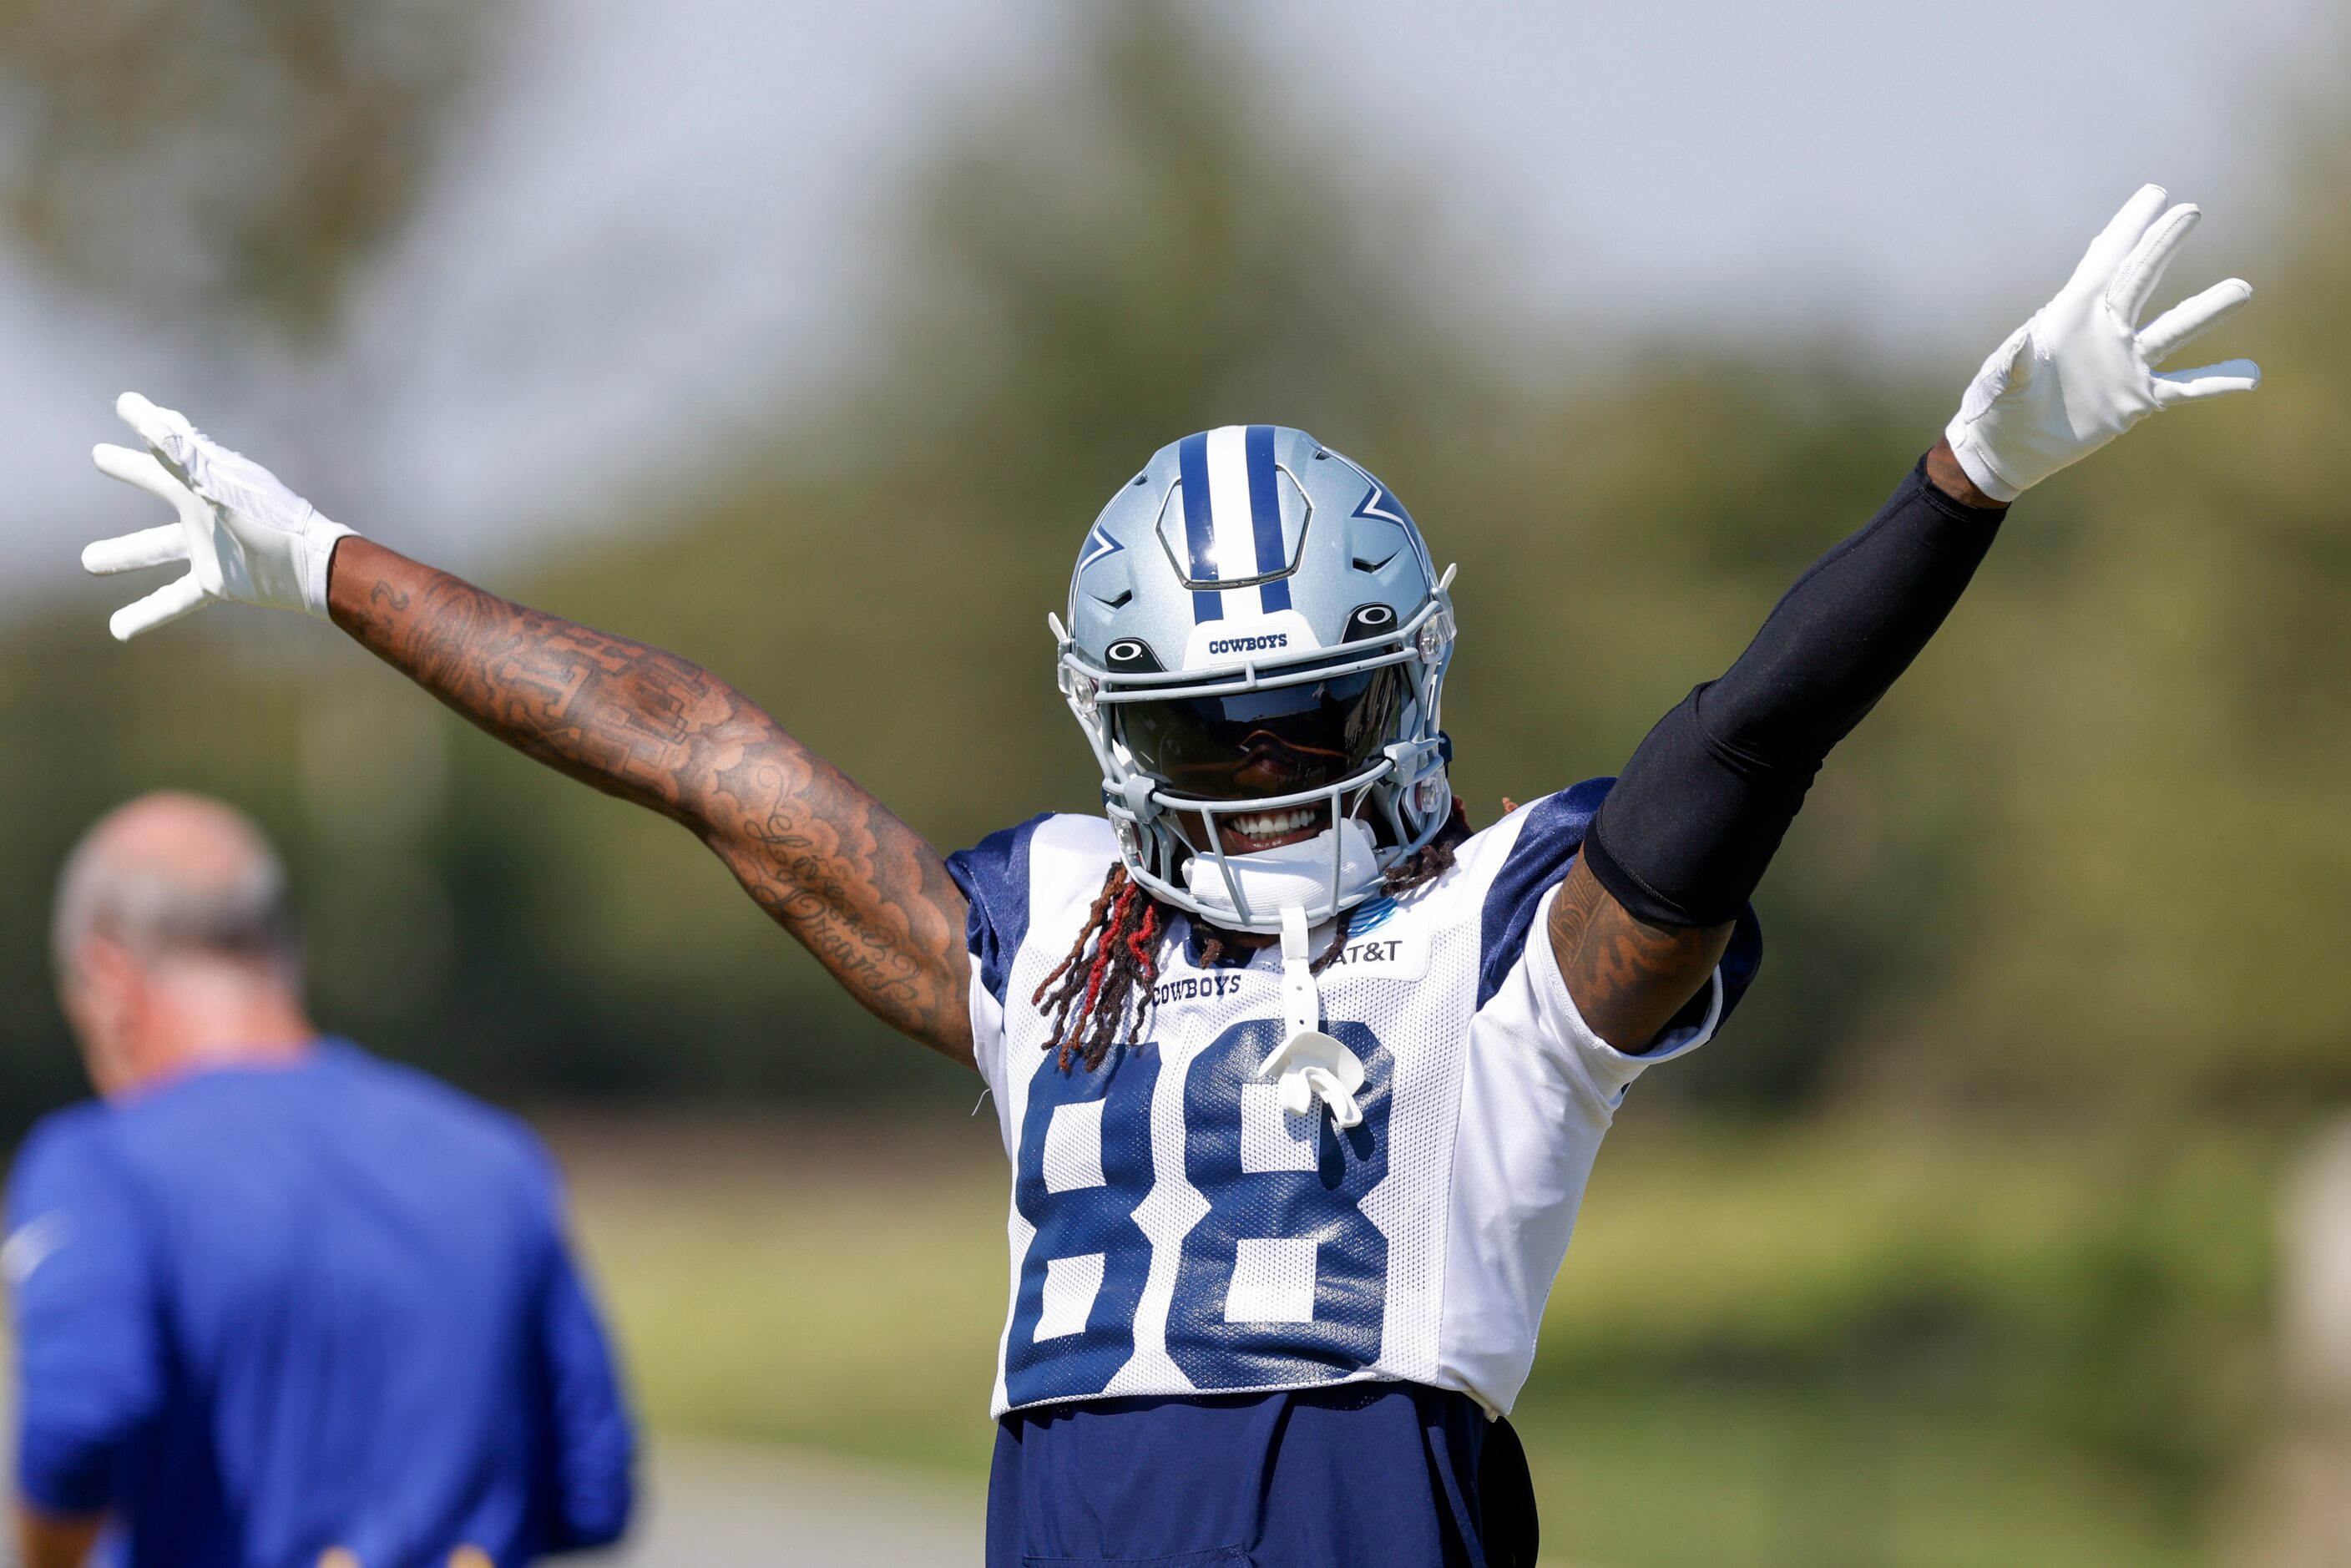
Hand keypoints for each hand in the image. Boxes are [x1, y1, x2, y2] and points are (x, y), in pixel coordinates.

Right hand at [84, 393, 354, 640]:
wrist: (314, 568)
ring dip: (122, 554)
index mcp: (204, 479)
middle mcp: (204, 509)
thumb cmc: (272, 521)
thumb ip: (182, 455)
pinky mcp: (218, 580)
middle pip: (155, 482)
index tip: (125, 404)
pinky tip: (117, 630)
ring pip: (154, 549)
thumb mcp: (221, 487)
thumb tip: (143, 416)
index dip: (146, 422)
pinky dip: (146, 613)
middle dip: (129, 468)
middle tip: (99, 455)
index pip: (167, 443)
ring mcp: (209, 546)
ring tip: (88, 561)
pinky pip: (174, 599)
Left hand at [1945, 184, 2259, 502]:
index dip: (2128, 227)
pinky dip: (2216, 383)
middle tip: (2191, 211)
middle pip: (2142, 279)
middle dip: (2163, 245)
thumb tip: (2020, 348)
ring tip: (2242, 288)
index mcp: (2071, 315)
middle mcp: (2106, 330)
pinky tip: (2250, 376)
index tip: (2154, 193)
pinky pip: (2183, 389)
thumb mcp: (2001, 383)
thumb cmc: (1997, 406)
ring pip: (2175, 330)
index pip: (2105, 261)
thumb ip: (2014, 365)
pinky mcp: (2136, 399)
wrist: (2007, 448)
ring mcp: (2125, 363)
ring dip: (2208, 311)